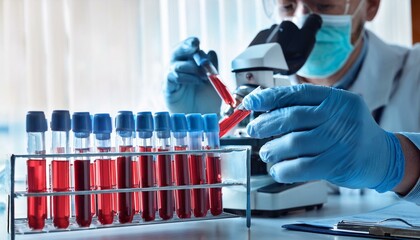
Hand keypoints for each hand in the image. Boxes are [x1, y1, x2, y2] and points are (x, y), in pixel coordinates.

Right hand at [165, 37, 220, 113]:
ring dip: (192, 68)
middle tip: (195, 45)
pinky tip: (196, 82)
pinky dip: (186, 77)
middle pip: (177, 51)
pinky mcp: (168, 88)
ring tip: (204, 77)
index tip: (197, 43)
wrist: (202, 119)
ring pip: (177, 64)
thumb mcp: (214, 81)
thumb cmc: (206, 100)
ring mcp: (172, 78)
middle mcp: (179, 68)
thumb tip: (211, 51)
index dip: (191, 43)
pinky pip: (173, 77)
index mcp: (190, 63)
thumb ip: (212, 67)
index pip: (187, 48)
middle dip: (185, 46)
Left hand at [242, 84, 404, 191]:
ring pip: (293, 143)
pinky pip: (301, 167)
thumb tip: (265, 109)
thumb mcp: (334, 111)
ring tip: (267, 153)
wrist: (382, 156)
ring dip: (272, 149)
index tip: (250, 103)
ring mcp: (339, 140)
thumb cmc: (350, 132)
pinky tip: (277, 169)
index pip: (297, 94)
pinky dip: (283, 169)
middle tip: (253, 130)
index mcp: (336, 99)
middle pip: (292, 117)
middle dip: (266, 124)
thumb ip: (306, 108)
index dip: (269, 98)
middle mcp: (339, 117)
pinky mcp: (337, 164)